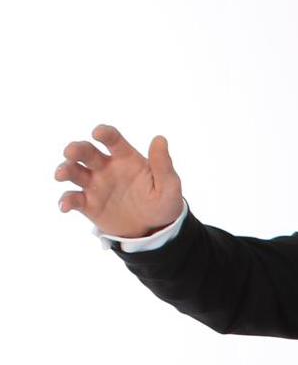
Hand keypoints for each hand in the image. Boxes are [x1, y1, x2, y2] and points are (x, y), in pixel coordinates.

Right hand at [55, 124, 185, 237]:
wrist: (155, 231)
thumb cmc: (163, 203)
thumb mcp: (169, 186)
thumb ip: (163, 164)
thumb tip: (160, 139)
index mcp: (126, 158)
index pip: (112, 140)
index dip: (104, 133)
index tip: (98, 133)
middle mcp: (106, 167)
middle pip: (86, 152)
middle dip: (76, 149)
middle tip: (71, 152)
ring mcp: (95, 184)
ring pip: (74, 171)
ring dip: (65, 170)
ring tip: (61, 175)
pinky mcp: (88, 204)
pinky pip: (73, 199)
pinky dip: (66, 201)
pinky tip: (65, 206)